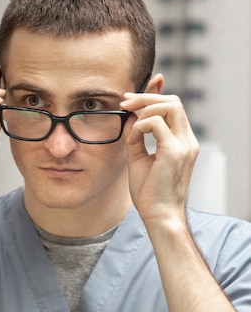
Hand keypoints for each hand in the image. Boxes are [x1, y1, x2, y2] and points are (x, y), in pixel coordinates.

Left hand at [121, 92, 198, 223]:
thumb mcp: (138, 159)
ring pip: (170, 106)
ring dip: (144, 108)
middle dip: (146, 97)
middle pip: (174, 101)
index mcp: (182, 141)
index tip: (128, 100)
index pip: (173, 107)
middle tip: (125, 103)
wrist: (159, 215)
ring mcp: (183, 145)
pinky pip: (156, 124)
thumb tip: (128, 118)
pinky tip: (132, 141)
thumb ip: (135, 138)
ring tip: (129, 123)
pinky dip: (140, 127)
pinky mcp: (173, 152)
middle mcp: (187, 140)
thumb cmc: (149, 192)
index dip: (151, 97)